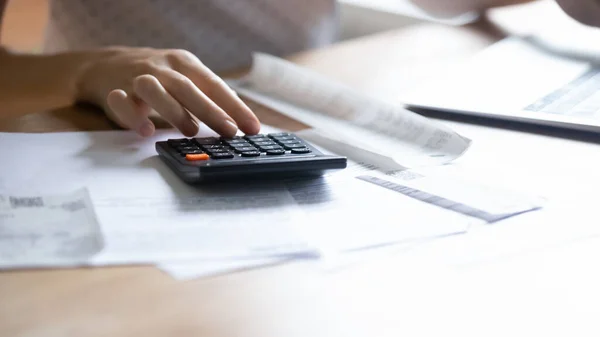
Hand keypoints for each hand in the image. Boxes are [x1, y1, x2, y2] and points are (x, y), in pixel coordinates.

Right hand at [76, 47, 259, 136]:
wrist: (105, 65)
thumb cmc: (158, 77)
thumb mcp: (185, 79)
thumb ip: (207, 99)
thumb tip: (238, 125)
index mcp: (184, 64)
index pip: (214, 84)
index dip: (235, 107)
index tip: (252, 127)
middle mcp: (162, 68)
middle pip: (188, 87)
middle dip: (211, 110)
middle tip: (229, 131)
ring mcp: (136, 77)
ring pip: (154, 89)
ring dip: (174, 111)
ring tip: (191, 131)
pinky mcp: (113, 90)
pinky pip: (121, 101)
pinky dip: (133, 116)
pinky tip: (147, 132)